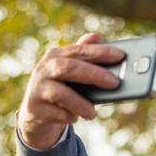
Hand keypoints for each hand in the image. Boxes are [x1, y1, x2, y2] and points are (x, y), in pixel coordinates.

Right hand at [17, 32, 124, 149]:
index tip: (120, 55)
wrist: (36, 115)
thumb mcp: (72, 72)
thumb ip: (85, 56)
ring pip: (60, 93)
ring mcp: (37, 89)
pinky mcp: (35, 109)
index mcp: (56, 55)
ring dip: (80, 103)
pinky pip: (56, 114)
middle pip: (69, 68)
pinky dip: (68, 117)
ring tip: (93, 113)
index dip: (100, 52)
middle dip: (94, 74)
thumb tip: (98, 36)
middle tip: (115, 82)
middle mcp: (44, 69)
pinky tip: (74, 118)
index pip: (80, 50)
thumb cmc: (62, 89)